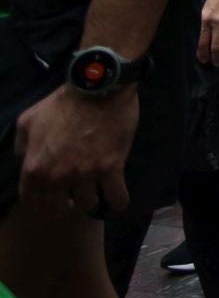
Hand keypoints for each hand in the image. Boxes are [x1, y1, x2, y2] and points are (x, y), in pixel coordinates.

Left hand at [14, 86, 137, 213]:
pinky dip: (118, 202)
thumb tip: (23, 158)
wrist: (98, 88)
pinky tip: (119, 200)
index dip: (41, 204)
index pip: (32, 201)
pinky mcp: (111, 168)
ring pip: (88, 203)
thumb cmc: (63, 102)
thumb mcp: (29, 119)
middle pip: (58, 208)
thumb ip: (21, 143)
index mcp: (35, 167)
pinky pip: (116, 196)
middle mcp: (58, 177)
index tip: (51, 199)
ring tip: (96, 191)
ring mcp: (86, 174)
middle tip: (74, 197)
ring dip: (91, 200)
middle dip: (65, 205)